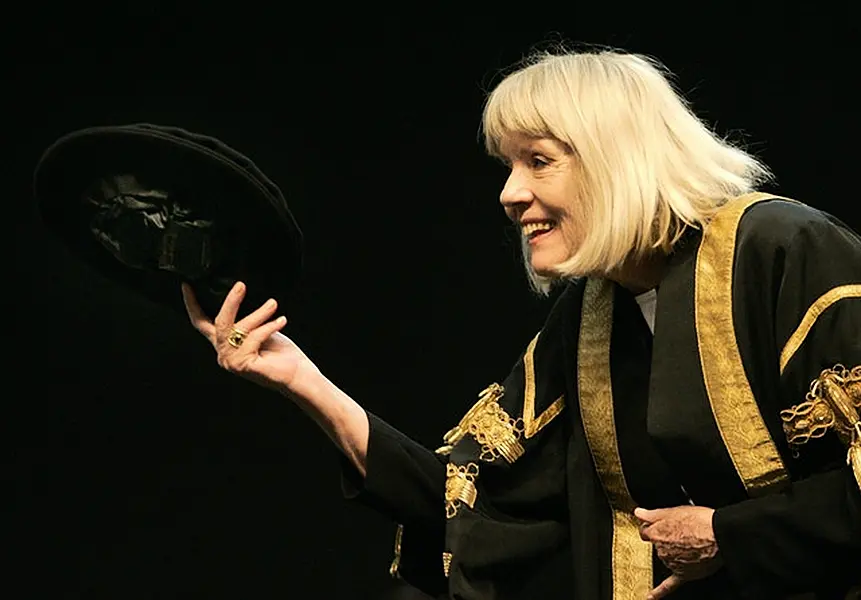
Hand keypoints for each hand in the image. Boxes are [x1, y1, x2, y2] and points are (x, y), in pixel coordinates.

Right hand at [181, 281, 318, 395]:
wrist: (298, 375)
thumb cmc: (282, 354)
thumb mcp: (260, 329)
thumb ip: (246, 318)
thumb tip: (241, 291)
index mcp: (224, 344)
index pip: (201, 323)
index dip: (192, 304)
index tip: (187, 285)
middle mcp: (223, 354)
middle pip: (219, 322)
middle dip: (230, 301)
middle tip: (241, 285)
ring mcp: (231, 361)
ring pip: (237, 328)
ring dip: (258, 313)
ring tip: (273, 304)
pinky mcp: (242, 365)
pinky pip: (253, 338)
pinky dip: (268, 327)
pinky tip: (281, 321)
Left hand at [635, 505, 721, 599]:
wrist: (719, 536)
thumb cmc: (699, 522)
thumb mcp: (672, 511)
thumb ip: (651, 514)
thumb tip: (638, 513)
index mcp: (656, 534)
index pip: (645, 531)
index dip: (652, 527)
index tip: (657, 525)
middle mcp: (661, 551)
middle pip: (656, 545)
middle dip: (665, 539)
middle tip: (680, 532)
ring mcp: (672, 563)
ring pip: (666, 558)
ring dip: (673, 553)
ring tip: (689, 543)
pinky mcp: (684, 574)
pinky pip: (669, 585)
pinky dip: (659, 592)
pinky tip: (650, 597)